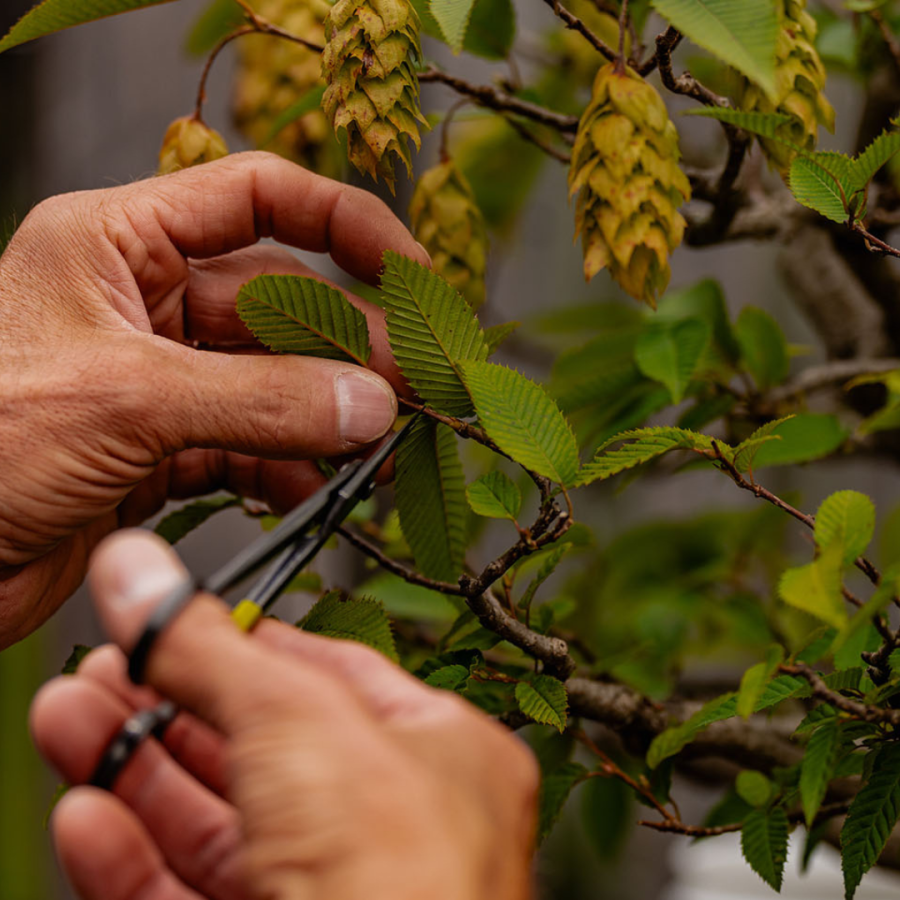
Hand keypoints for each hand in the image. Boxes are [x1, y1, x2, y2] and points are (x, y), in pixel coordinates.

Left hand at [0, 152, 428, 646]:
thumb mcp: (128, 402)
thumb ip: (262, 402)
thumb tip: (373, 404)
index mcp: (118, 242)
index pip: (257, 198)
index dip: (345, 223)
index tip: (411, 272)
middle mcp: (142, 303)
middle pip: (281, 305)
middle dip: (351, 347)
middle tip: (416, 391)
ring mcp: (156, 381)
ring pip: (272, 384)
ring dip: (327, 416)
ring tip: (376, 451)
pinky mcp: (159, 450)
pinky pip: (248, 447)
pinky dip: (287, 469)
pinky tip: (314, 490)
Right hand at [30, 531, 537, 899]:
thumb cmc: (399, 878)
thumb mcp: (296, 719)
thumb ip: (209, 648)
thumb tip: (138, 573)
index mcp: (440, 756)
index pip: (328, 678)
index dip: (244, 646)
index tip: (176, 625)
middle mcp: (393, 832)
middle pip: (258, 750)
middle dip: (167, 703)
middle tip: (100, 671)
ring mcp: (331, 897)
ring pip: (214, 825)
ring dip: (134, 772)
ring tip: (70, 720)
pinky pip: (187, 897)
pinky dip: (130, 859)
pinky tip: (87, 817)